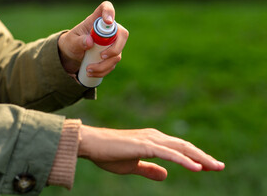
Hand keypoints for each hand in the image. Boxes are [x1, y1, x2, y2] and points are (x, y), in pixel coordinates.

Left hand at [58, 1, 128, 74]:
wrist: (71, 55)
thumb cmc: (71, 43)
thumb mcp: (71, 42)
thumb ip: (79, 41)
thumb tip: (90, 42)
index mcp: (95, 20)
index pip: (106, 8)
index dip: (109, 12)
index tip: (108, 21)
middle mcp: (107, 31)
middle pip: (122, 34)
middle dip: (115, 48)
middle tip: (102, 56)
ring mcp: (112, 43)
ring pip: (118, 54)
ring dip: (104, 64)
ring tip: (88, 69)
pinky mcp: (112, 55)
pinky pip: (113, 64)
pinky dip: (103, 70)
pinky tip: (92, 73)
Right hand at [78, 125, 224, 180]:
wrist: (91, 144)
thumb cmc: (108, 154)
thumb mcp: (132, 166)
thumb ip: (149, 169)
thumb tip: (166, 175)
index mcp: (153, 141)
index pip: (179, 149)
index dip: (195, 157)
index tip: (209, 166)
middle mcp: (155, 137)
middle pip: (185, 147)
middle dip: (204, 157)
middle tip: (220, 167)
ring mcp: (150, 140)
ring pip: (181, 148)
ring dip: (199, 157)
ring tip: (215, 167)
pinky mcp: (144, 145)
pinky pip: (169, 154)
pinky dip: (184, 160)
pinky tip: (197, 168)